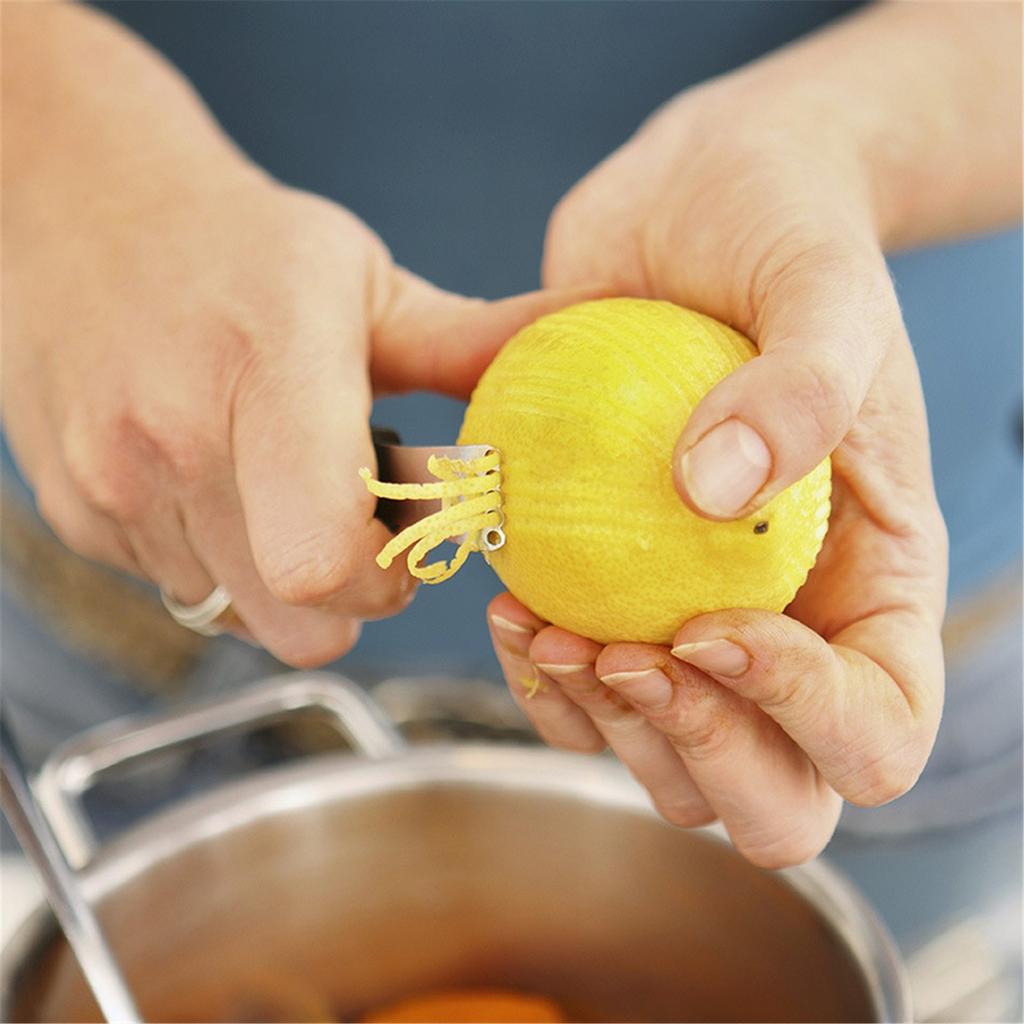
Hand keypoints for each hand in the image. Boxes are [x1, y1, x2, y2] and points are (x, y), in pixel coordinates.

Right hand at [3, 159, 571, 664]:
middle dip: (355, 597)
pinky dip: (223, 558)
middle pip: (298, 623)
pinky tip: (227, 482)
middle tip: (368, 525)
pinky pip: (182, 587)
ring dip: (285, 575)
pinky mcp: (76, 514)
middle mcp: (172, 440)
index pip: (325, 556)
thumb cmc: (241, 246)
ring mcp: (111, 485)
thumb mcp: (363, 279)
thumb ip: (474, 340)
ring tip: (288, 485)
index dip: (391, 577)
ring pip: (240, 615)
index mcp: (269, 369)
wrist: (78, 209)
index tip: (416, 532)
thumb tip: (588, 334)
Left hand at [487, 59, 947, 865]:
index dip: (800, 716)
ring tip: (540, 629)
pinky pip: (579, 688)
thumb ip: (800, 386)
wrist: (697, 206)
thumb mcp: (822, 286)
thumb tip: (716, 494)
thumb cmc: (787, 234)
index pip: (875, 731)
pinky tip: (505, 602)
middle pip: (772, 794)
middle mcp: (792, 626)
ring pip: (664, 762)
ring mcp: (694, 617)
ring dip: (597, 727)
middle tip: (617, 654)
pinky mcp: (614, 588)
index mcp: (874, 585)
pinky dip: (537, 675)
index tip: (709, 623)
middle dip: (693, 751)